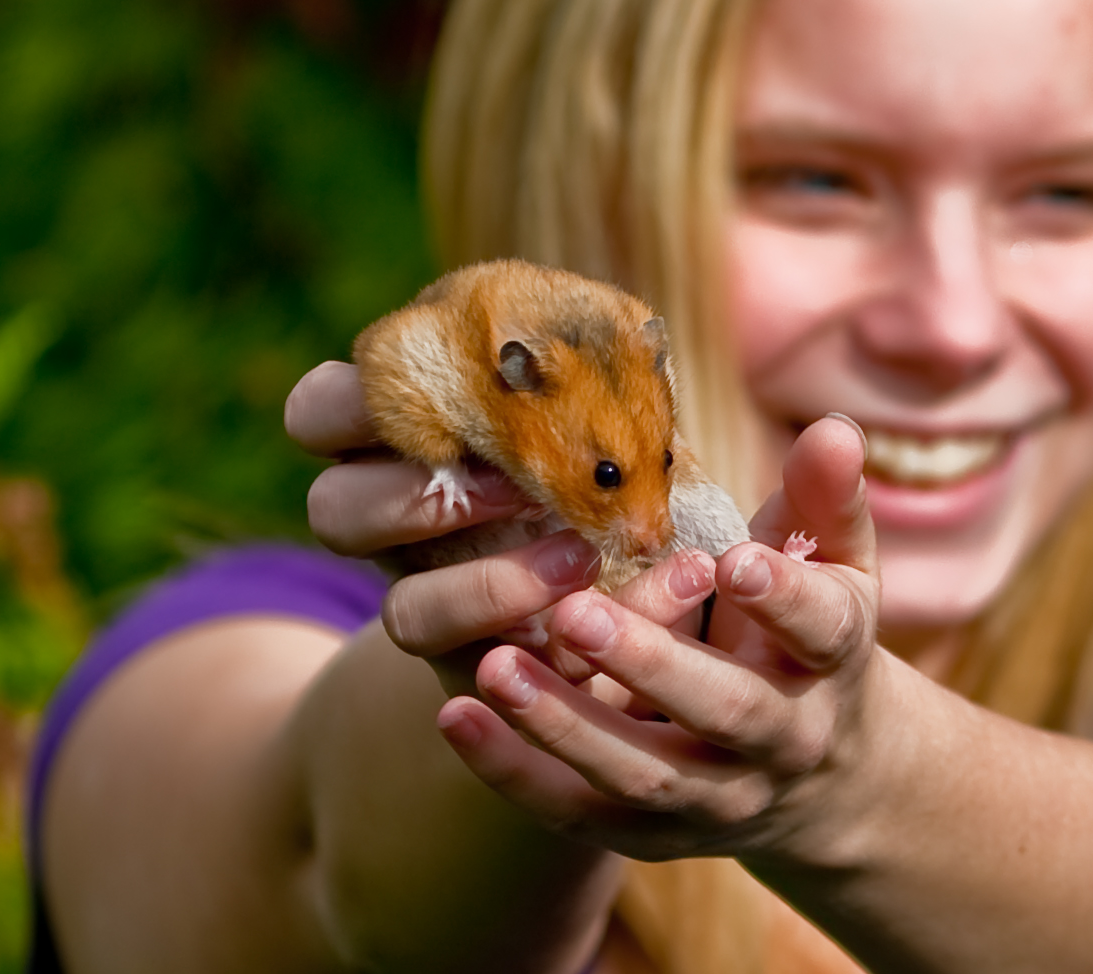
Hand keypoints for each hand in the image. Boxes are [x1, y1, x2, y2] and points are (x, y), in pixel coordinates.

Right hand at [286, 361, 610, 693]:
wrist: (621, 562)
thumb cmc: (591, 455)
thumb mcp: (582, 406)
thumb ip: (577, 380)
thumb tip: (617, 346)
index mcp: (396, 444)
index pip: (316, 412)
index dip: (349, 405)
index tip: (436, 400)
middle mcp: (393, 526)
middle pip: (332, 514)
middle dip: (418, 500)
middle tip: (512, 486)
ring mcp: (428, 600)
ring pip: (402, 614)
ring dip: (489, 586)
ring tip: (578, 555)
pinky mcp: (475, 667)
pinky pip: (485, 675)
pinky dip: (552, 647)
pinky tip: (606, 614)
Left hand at [434, 416, 882, 862]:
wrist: (820, 776)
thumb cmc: (809, 638)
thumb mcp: (832, 568)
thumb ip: (821, 500)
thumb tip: (833, 428)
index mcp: (831, 660)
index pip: (821, 631)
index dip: (782, 597)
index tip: (730, 560)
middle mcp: (783, 740)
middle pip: (725, 712)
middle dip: (652, 666)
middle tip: (577, 613)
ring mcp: (718, 796)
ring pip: (643, 774)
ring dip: (567, 725)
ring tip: (493, 668)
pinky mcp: (654, 832)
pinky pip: (581, 812)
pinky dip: (518, 772)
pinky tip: (458, 717)